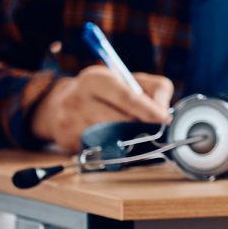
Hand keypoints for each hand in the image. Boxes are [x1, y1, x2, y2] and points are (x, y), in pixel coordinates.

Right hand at [30, 66, 173, 154]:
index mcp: (95, 79)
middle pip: (120, 120)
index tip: (164, 119)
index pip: (127, 97)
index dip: (148, 110)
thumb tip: (164, 112)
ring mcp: (69, 122)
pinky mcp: (67, 141)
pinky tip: (113, 139)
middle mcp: (77, 99)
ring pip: (111, 137)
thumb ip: (156, 90)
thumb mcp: (131, 80)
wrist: (62, 103)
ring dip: (127, 137)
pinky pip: (99, 149)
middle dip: (139, 125)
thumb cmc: (106, 91)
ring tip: (131, 131)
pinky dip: (112, 147)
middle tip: (149, 126)